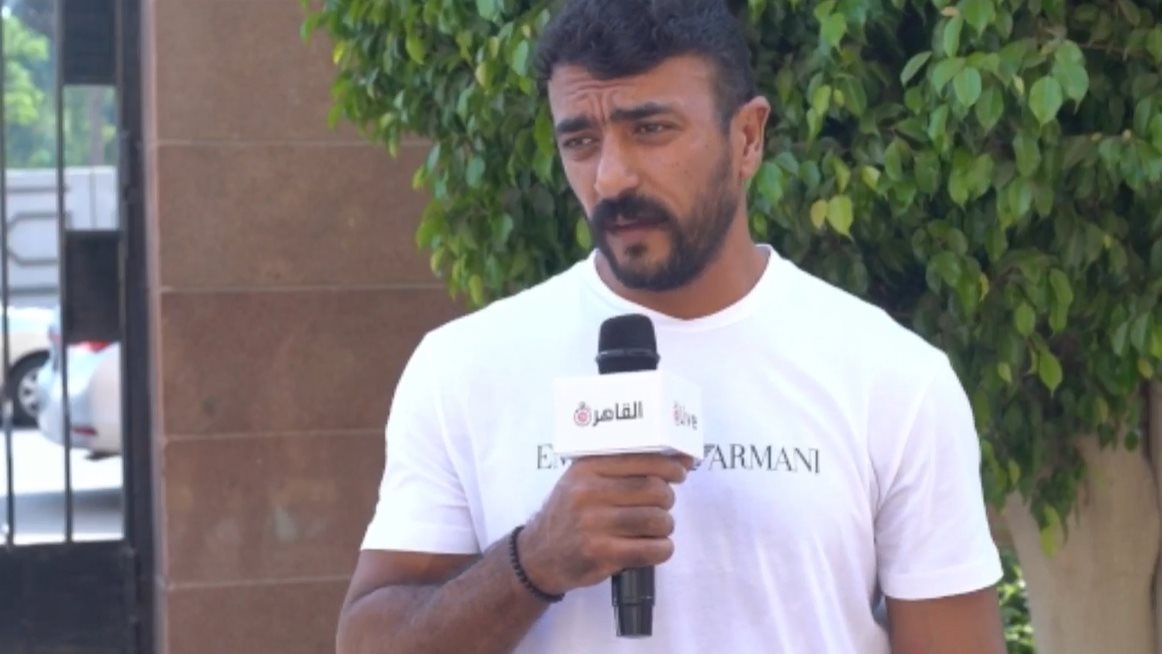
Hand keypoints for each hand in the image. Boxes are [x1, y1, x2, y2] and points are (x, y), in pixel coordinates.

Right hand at [517, 453, 693, 595]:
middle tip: (663, 504)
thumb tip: (677, 459)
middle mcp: (588, 493)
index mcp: (587, 469)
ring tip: (656, 527)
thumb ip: (619, 468)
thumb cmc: (569, 512)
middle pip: (654, 490)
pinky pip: (651, 549)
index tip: (681, 470)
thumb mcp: (581, 480)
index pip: (640, 459)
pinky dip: (662, 548)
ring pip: (656, 520)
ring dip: (666, 525)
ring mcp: (594, 525)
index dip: (669, 465)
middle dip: (667, 498)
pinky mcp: (601, 554)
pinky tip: (655, 546)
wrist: (538, 555)